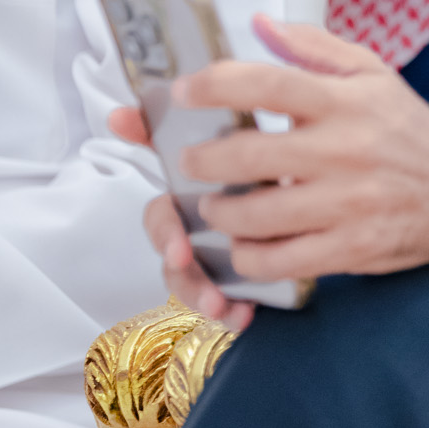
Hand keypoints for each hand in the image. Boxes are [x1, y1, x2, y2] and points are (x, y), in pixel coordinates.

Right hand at [109, 104, 255, 328]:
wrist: (309, 182)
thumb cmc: (254, 157)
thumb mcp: (230, 133)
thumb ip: (178, 121)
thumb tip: (120, 114)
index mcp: (190, 200)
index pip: (162, 218)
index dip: (164, 233)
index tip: (179, 251)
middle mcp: (197, 232)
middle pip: (176, 261)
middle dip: (184, 277)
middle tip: (206, 283)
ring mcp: (216, 258)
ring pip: (194, 286)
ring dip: (201, 297)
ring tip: (222, 307)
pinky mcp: (242, 278)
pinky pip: (225, 303)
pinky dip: (230, 311)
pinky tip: (244, 313)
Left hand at [120, 15, 428, 287]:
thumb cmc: (405, 129)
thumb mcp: (370, 73)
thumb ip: (313, 46)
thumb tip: (259, 23)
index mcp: (344, 101)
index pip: (267, 83)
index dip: (214, 86)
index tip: (183, 91)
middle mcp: (344, 150)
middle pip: (249, 155)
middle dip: (202, 159)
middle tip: (190, 160)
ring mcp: (347, 204)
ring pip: (256, 215)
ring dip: (219, 211)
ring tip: (213, 204)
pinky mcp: (350, 248)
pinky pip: (280, 260)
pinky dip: (248, 255)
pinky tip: (243, 243)